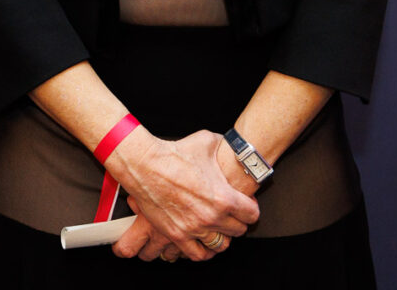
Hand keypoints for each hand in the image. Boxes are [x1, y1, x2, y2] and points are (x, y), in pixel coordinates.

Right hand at [104, 129, 257, 261]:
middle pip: (238, 230)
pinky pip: (198, 254)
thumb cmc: (174, 153)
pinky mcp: (177, 235)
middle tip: (231, 214)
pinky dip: (203, 251)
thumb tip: (232, 146)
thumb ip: (224, 146)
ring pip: (220, 245)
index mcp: (224, 197)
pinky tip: (203, 242)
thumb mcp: (206, 142)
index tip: (245, 204)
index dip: (250, 208)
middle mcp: (212, 217)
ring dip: (222, 237)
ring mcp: (194, 228)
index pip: (252, 214)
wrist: (145, 164)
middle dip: (237, 221)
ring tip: (218, 229)